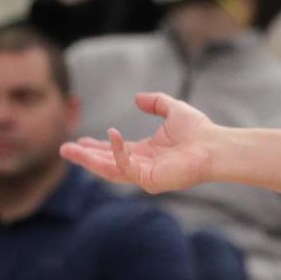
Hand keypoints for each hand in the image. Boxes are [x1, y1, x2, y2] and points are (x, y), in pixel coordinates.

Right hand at [61, 92, 218, 193]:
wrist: (215, 146)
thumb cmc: (199, 131)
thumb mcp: (173, 109)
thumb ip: (156, 103)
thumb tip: (138, 98)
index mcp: (146, 153)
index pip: (116, 152)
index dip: (97, 147)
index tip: (79, 141)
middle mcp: (143, 166)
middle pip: (107, 164)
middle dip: (85, 157)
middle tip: (65, 150)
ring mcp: (146, 175)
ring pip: (111, 170)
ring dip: (90, 161)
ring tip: (71, 151)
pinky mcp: (151, 180)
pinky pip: (127, 168)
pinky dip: (117, 153)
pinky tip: (111, 137)